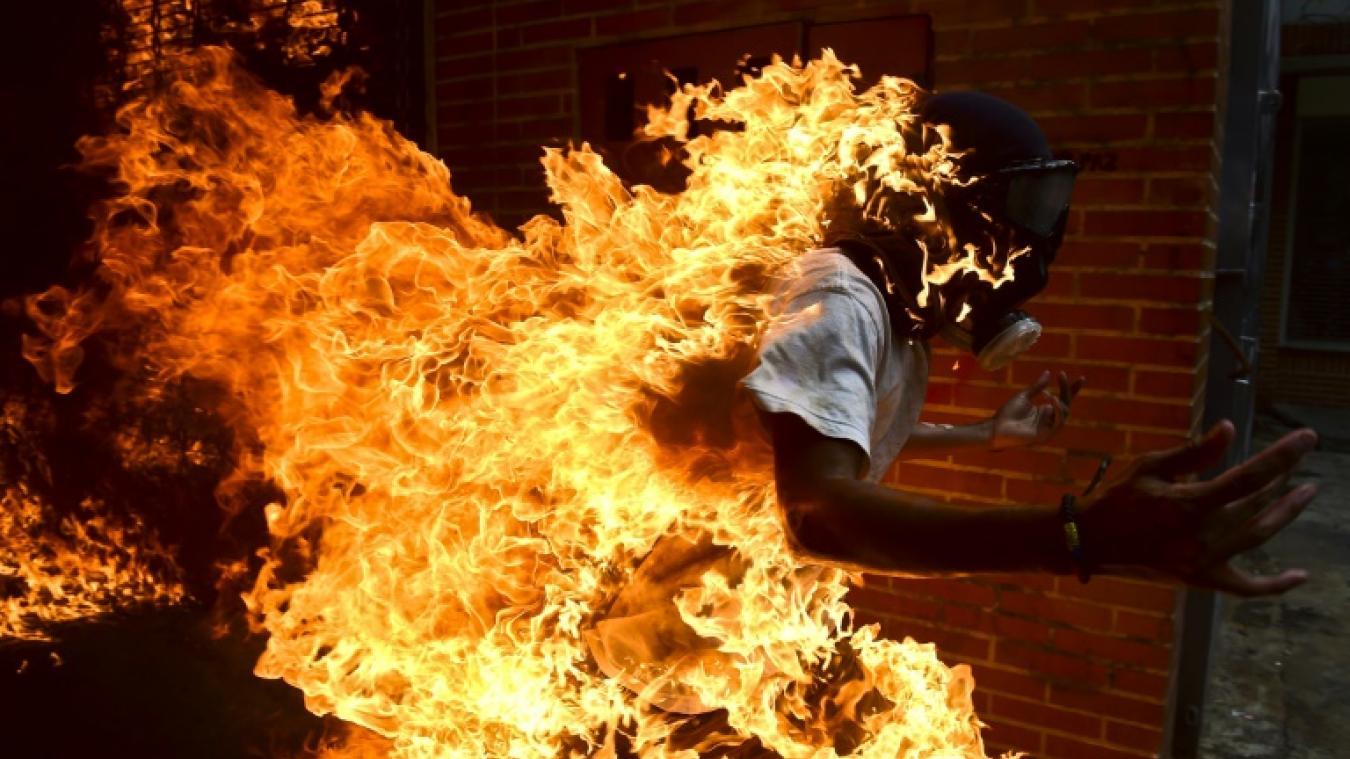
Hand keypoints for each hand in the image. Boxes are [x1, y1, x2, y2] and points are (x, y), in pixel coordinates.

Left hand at [990, 370, 1082, 448]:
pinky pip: (1057, 422)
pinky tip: (1052, 399)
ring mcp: (1049, 428)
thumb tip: (1048, 373)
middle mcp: (1050, 419)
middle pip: (1065, 404)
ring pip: (1064, 413)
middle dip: (1066, 389)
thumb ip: (1037, 387)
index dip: (1072, 389)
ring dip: (1061, 400)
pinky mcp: (1046, 435)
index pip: (1063, 399)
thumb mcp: (1024, 396)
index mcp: (1046, 411)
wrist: (996, 427)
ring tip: (1053, 391)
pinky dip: (1057, 410)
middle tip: (1062, 375)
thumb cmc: (1008, 414)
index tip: (1082, 378)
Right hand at [1080, 421, 1317, 595]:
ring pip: (1258, 536)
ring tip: (1306, 492)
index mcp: (1189, 504)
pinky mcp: (1200, 579)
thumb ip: (1195, 452)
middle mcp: (1202, 536)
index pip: (1249, 476)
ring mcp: (1204, 561)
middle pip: (1257, 504)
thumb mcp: (1151, 467)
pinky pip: (1246, 587)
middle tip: (1301, 460)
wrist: (1090, 542)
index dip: (1282, 456)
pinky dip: (1275, 585)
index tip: (1307, 438)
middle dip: (1283, 478)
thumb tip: (1230, 429)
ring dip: (1286, 513)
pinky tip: (1299, 577)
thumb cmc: (1118, 498)